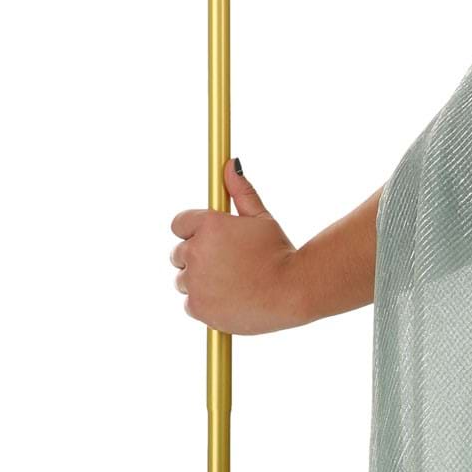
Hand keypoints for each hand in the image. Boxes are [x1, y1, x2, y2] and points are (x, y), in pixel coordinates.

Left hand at [170, 158, 310, 333]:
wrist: (293, 293)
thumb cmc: (280, 253)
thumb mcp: (262, 219)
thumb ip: (241, 192)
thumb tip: (230, 164)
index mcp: (209, 225)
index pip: (179, 224)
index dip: (195, 232)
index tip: (212, 242)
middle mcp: (196, 251)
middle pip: (178, 254)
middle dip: (198, 258)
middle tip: (229, 266)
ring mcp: (195, 281)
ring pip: (183, 280)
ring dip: (200, 282)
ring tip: (232, 285)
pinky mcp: (198, 306)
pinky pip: (190, 303)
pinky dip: (205, 304)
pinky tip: (230, 300)